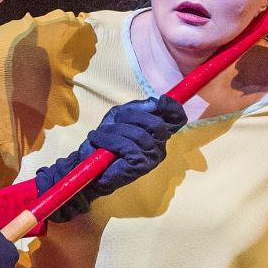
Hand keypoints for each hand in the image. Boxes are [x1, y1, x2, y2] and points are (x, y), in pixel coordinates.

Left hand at [36, 95, 186, 210]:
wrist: (91, 167)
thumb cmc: (106, 142)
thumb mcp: (119, 118)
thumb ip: (137, 109)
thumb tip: (155, 102)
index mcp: (158, 134)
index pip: (176, 119)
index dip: (173, 108)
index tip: (161, 101)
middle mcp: (160, 147)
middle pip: (156, 123)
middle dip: (132, 116)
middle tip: (113, 120)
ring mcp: (152, 158)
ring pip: (139, 134)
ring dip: (115, 131)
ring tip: (99, 134)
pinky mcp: (141, 166)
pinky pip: (128, 147)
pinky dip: (110, 141)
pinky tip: (98, 140)